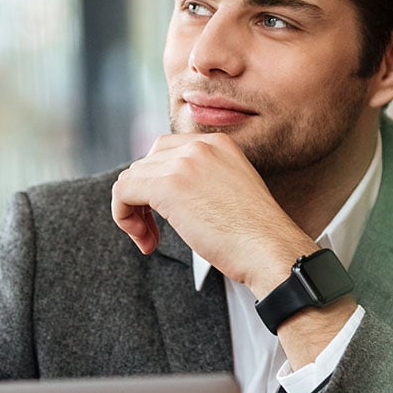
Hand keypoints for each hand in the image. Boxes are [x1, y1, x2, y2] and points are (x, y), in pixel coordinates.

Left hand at [111, 132, 312, 293]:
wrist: (269, 249)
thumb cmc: (254, 235)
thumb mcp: (229, 191)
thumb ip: (201, 180)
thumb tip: (162, 192)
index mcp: (218, 143)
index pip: (165, 150)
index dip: (156, 183)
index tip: (165, 215)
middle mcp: (200, 145)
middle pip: (145, 163)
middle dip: (142, 198)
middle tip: (154, 232)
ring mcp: (184, 162)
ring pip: (130, 178)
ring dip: (133, 212)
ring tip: (151, 240)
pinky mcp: (169, 186)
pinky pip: (123, 192)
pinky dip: (124, 217)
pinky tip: (146, 241)